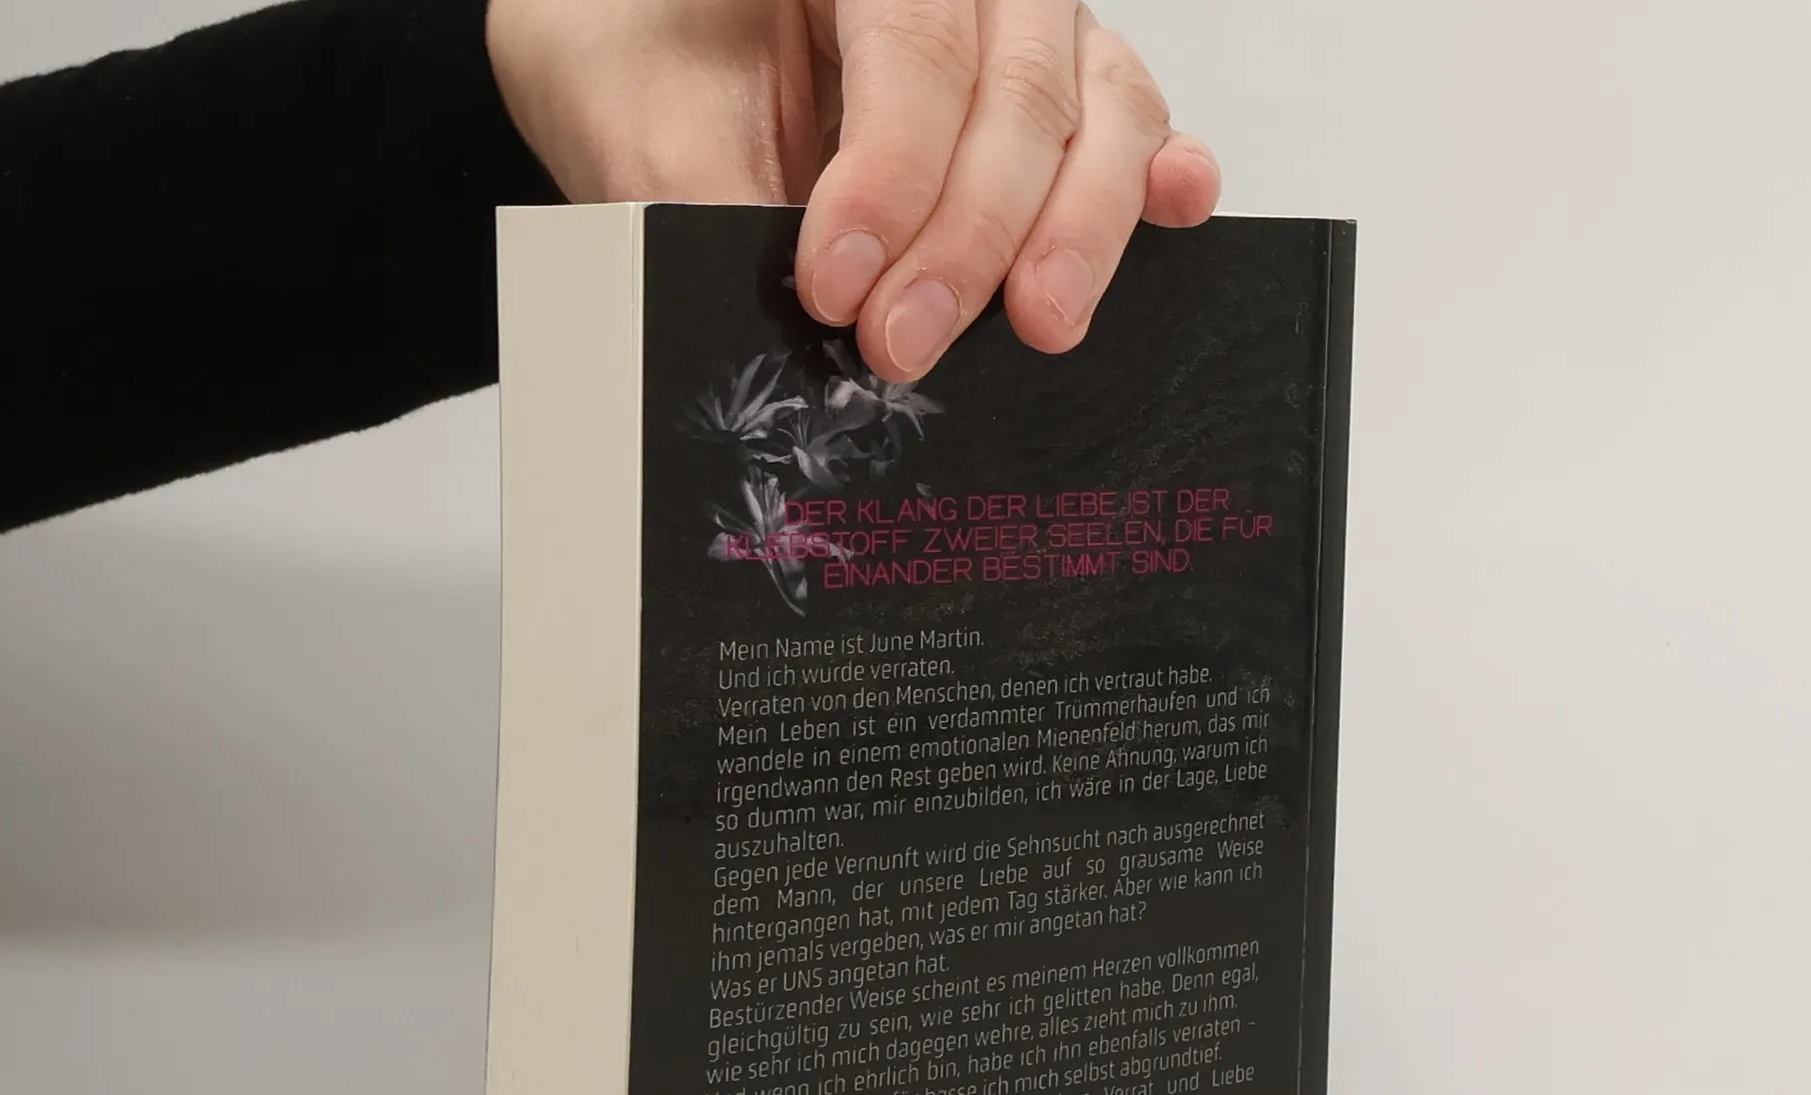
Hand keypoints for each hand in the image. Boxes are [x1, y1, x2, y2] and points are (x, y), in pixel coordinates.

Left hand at [486, 0, 1218, 382]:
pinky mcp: (1053, 87)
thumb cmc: (637, 55)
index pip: (915, 42)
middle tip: (902, 345)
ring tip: (1040, 324)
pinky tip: (1177, 205)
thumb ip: (708, 206)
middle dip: (969, 237)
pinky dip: (1153, 174)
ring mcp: (1019, 19)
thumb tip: (789, 332)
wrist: (633, 36)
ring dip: (1074, 230)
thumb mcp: (635, 120)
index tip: (833, 286)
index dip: (891, 176)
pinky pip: (1127, 116)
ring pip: (1097, 105)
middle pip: (1021, 86)